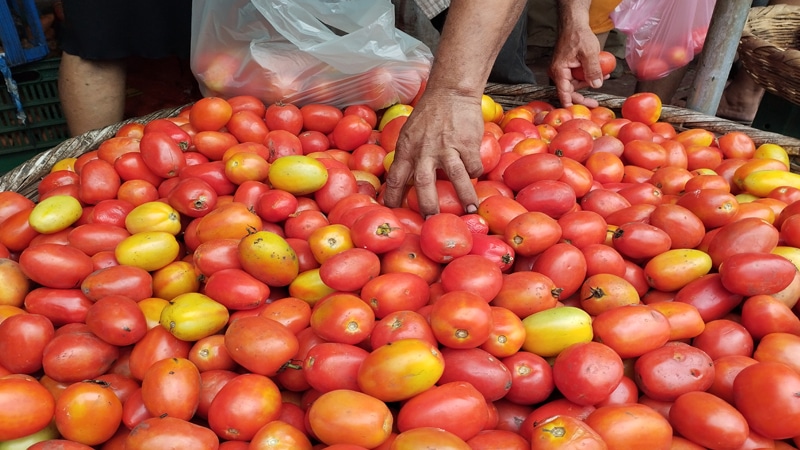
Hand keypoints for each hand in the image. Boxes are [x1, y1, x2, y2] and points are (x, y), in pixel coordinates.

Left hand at [382, 88, 483, 217]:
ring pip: (456, 176)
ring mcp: (447, 147)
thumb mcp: (410, 133)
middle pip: (423, 182)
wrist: (450, 92)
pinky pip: (473, 165)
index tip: (393, 213)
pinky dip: (474, 173)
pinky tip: (474, 176)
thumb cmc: (429, 115)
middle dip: (427, 205)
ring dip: (464, 196)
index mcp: (407, 149)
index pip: (396, 177)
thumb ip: (408, 156)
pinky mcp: (467, 144)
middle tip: (431, 221)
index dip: (393, 197)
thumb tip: (404, 182)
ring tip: (470, 212)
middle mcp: (425, 150)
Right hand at [550, 23, 603, 107]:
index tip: (577, 114)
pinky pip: (577, 76)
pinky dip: (588, 76)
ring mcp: (562, 70)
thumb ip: (593, 70)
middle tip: (595, 104)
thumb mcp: (589, 53)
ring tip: (605, 77)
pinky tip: (601, 73)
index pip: (563, 93)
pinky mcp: (567, 68)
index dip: (570, 104)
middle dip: (583, 97)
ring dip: (590, 83)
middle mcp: (558, 73)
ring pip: (575, 84)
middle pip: (569, 91)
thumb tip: (597, 85)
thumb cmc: (579, 36)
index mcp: (559, 71)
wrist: (574, 24)